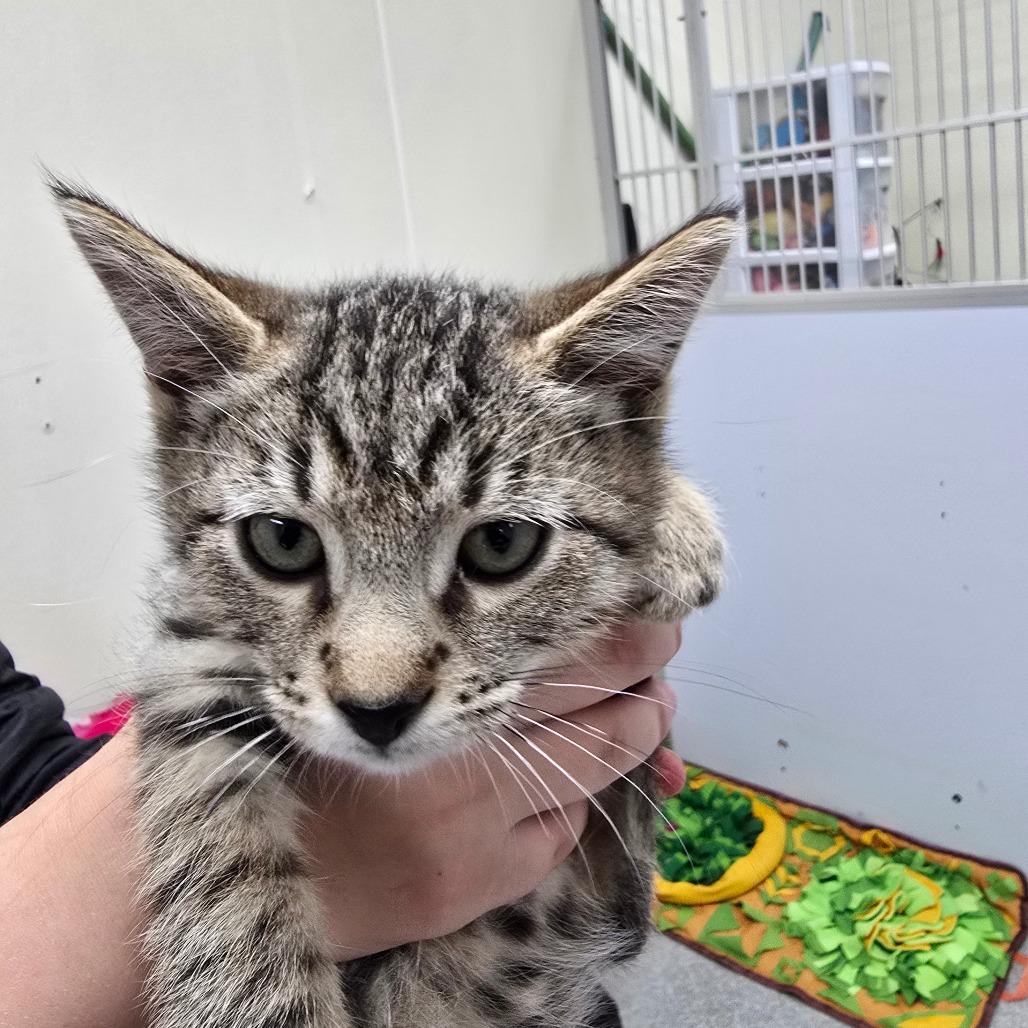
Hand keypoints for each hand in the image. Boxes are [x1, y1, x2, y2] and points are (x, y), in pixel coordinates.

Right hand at [304, 619, 682, 960]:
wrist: (266, 869)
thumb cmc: (307, 758)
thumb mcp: (360, 680)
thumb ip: (438, 655)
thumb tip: (538, 629)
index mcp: (437, 705)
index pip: (564, 663)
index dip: (623, 641)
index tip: (652, 618)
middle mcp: (468, 769)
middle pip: (594, 720)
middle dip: (643, 682)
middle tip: (665, 648)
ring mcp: (483, 835)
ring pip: (589, 776)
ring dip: (632, 737)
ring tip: (651, 709)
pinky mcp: (483, 887)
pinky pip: (559, 836)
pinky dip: (578, 801)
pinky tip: (581, 780)